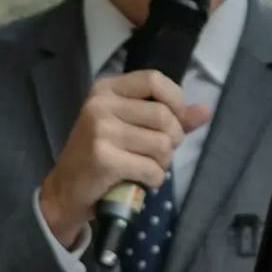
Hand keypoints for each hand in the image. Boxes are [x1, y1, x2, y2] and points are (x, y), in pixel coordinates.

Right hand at [37, 69, 210, 251]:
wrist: (65, 191)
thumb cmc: (101, 156)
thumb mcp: (130, 128)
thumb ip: (168, 117)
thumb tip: (206, 110)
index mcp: (107, 89)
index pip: (154, 80)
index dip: (175, 100)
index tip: (175, 122)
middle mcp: (101, 105)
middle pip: (163, 116)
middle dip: (172, 140)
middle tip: (158, 154)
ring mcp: (100, 131)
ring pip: (161, 144)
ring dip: (163, 163)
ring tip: (146, 167)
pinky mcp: (103, 158)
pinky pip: (151, 168)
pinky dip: (153, 180)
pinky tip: (140, 181)